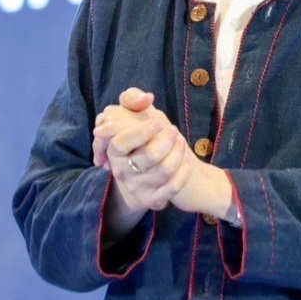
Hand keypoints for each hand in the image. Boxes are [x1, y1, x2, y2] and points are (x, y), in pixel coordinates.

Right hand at [94, 87, 232, 226]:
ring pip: (163, 171)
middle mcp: (122, 171)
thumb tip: (146, 98)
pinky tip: (186, 164)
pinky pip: (171, 189)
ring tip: (180, 143)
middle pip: (148, 156)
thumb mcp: (134, 113)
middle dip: (167, 140)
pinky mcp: (152, 200)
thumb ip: (132, 98)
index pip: (120, 142)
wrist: (152, 171)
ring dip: (178, 153)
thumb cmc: (143, 136)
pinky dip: (183, 174)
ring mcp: (137, 187)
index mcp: (114, 150)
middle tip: (173, 131)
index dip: (141, 132)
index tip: (159, 123)